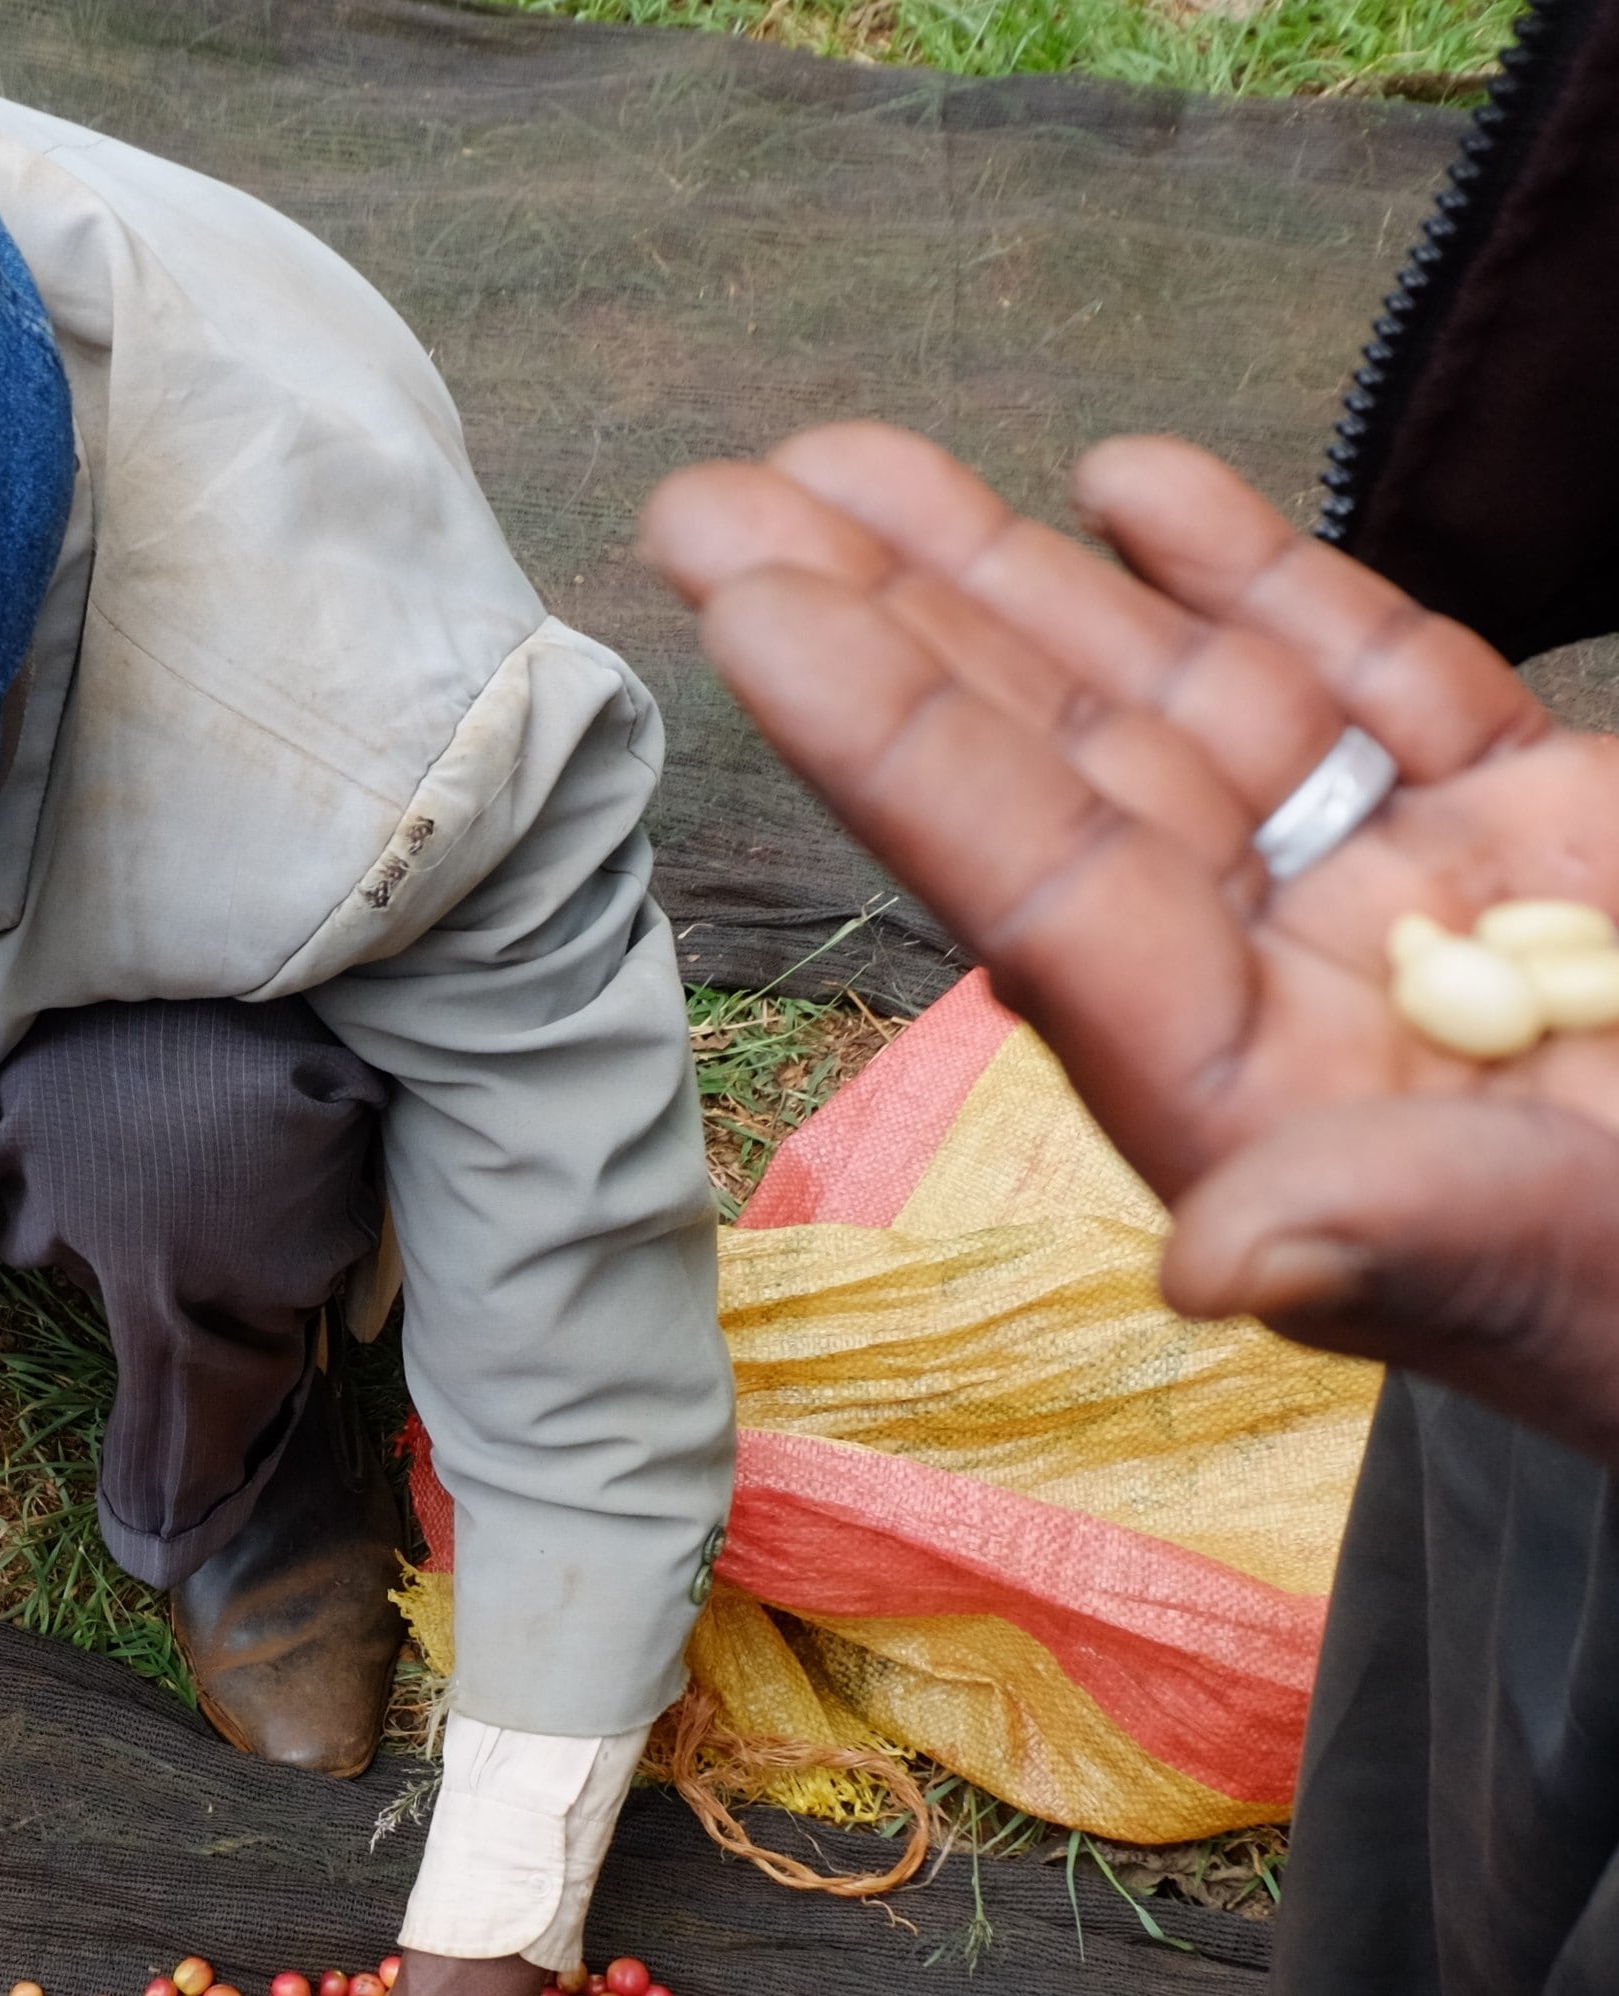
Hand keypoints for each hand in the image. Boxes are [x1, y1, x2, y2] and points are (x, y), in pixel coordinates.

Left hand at [641, 425, 1618, 1467]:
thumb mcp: (1548, 1276)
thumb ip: (1384, 1247)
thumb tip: (1213, 1267)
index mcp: (1235, 1086)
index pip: (1024, 877)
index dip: (887, 735)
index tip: (747, 606)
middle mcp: (1271, 976)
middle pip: (1045, 763)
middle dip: (888, 622)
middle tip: (720, 493)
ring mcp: (1389, 888)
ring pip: (1171, 696)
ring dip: (1015, 575)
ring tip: (850, 458)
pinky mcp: (1523, 824)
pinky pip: (1363, 673)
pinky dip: (1251, 573)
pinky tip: (1120, 482)